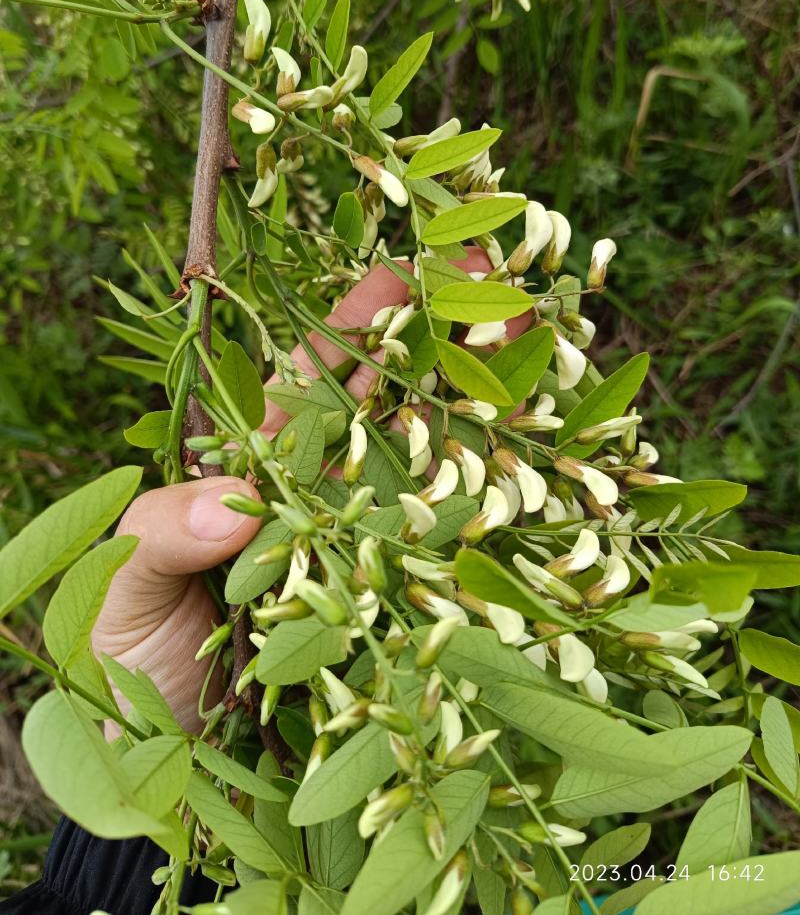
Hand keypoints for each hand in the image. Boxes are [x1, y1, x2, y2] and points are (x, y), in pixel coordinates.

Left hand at [93, 249, 526, 731]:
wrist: (154, 745)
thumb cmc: (127, 644)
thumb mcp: (125, 573)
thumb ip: (168, 528)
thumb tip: (236, 507)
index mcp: (260, 460)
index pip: (319, 372)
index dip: (366, 317)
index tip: (417, 267)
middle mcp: (322, 490)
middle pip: (392, 404)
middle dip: (446, 350)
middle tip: (507, 305)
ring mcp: (361, 542)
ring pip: (430, 467)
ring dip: (480, 419)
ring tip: (536, 369)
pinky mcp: (385, 602)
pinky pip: (438, 553)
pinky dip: (481, 521)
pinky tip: (525, 488)